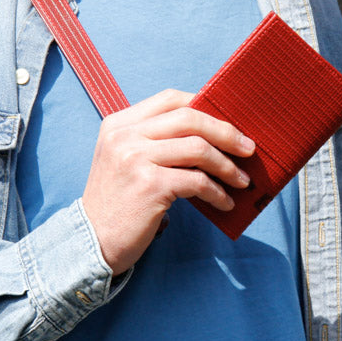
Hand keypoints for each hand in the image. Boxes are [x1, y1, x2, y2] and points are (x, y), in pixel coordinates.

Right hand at [81, 89, 255, 274]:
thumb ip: (155, 142)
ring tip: (241, 181)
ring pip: (198, 148)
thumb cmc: (118, 204)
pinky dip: (217, 193)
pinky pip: (197, 181)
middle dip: (226, 133)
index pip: (171, 99)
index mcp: (119, 124)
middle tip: (248, 149)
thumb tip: (210, 135)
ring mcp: (136, 159)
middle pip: (190, 118)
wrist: (92, 241)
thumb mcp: (125, 161)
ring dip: (227, 166)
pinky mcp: (149, 185)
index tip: (228, 125)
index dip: (205, 106)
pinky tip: (224, 203)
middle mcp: (125, 136)